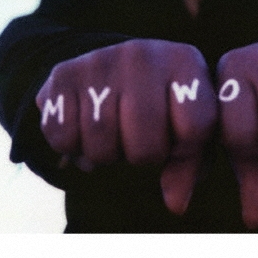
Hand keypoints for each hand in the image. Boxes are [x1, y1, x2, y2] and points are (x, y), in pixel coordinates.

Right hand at [36, 39, 216, 214]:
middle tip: (139, 137)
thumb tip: (176, 203)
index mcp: (185, 61)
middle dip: (142, 156)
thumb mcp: (186, 120)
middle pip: (145, 146)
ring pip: (101, 147)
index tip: (175, 139)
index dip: (184, 150)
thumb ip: (190, 161)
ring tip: (114, 130)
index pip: (195, 127)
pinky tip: (86, 125)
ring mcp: (102, 60)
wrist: (116, 65)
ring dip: (107, 154)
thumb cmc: (162, 100)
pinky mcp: (64, 73)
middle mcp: (144, 54)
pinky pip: (62, 138)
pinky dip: (73, 147)